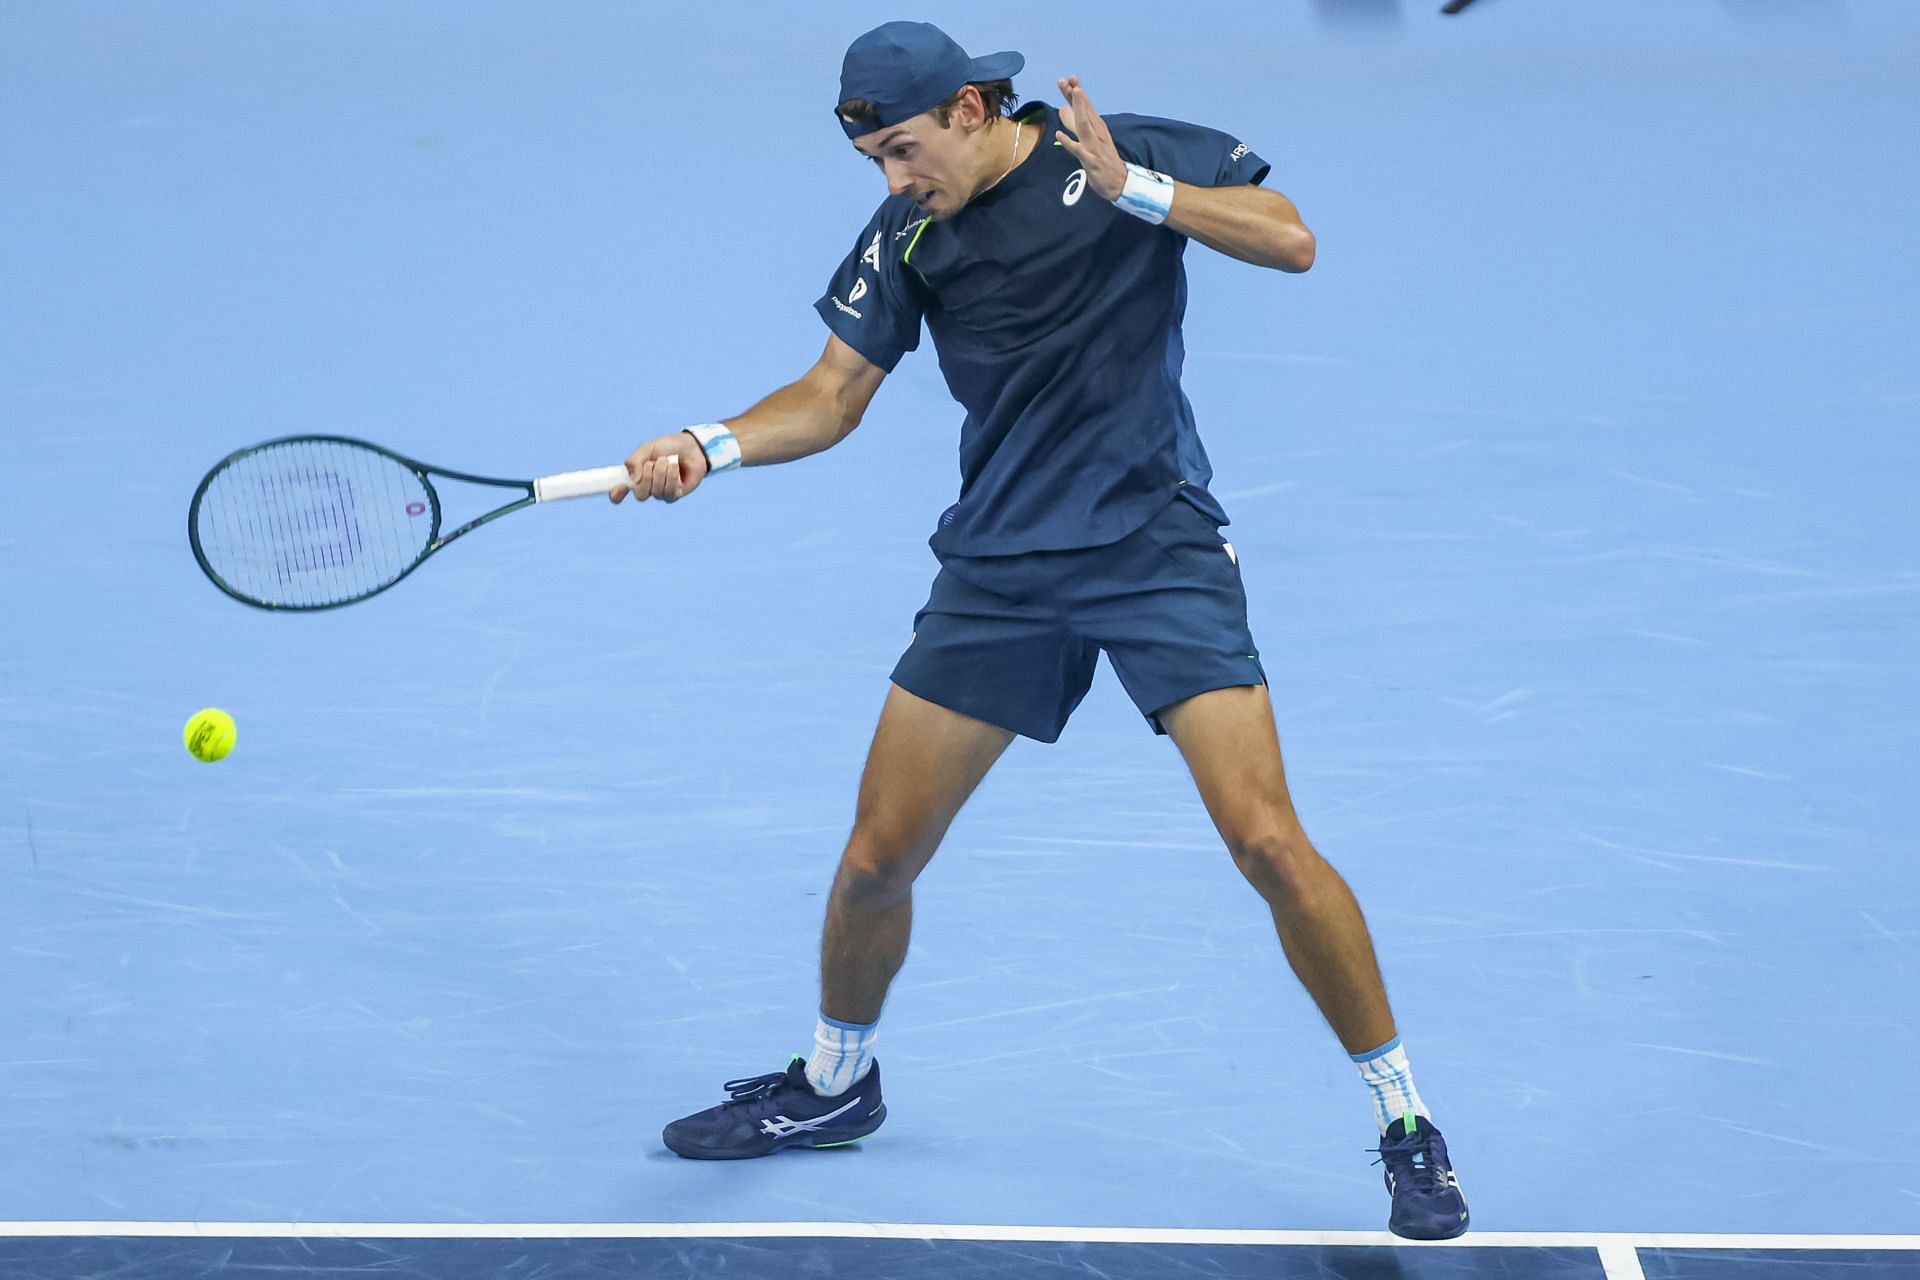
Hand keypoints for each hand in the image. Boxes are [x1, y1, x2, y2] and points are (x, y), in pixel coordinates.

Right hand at [609, 431, 706, 503]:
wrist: (690, 447)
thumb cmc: (668, 447)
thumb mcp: (647, 448)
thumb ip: (635, 461)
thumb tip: (634, 480)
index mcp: (635, 476)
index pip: (620, 492)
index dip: (616, 494)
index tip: (619, 488)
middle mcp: (646, 487)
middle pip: (640, 495)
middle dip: (647, 477)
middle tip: (653, 463)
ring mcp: (660, 493)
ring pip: (655, 492)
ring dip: (661, 473)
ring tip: (667, 461)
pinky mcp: (674, 495)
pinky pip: (669, 492)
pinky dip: (671, 477)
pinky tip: (675, 468)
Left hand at [1055, 75, 1127, 201]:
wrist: (1119, 182)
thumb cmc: (1103, 159)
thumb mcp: (1090, 137)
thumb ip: (1075, 123)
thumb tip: (1063, 109)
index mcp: (1098, 126)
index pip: (1086, 106)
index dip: (1077, 92)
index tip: (1070, 78)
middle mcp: (1097, 132)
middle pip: (1085, 110)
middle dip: (1075, 95)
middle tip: (1066, 80)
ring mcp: (1094, 145)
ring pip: (1084, 124)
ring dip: (1078, 109)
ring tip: (1072, 95)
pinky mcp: (1090, 159)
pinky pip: (1077, 149)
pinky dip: (1068, 141)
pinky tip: (1058, 134)